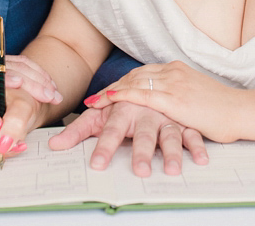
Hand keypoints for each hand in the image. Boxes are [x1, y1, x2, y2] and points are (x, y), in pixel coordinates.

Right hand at [0, 54, 61, 128]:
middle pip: (16, 65)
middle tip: (56, 93)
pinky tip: (16, 84)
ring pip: (5, 70)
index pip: (17, 65)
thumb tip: (4, 111)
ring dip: (28, 81)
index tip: (54, 88)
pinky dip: (3, 79)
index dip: (37, 75)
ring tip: (44, 92)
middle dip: (39, 79)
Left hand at [48, 102, 207, 176]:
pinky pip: (193, 133)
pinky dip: (197, 145)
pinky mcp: (188, 119)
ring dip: (172, 152)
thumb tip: (54, 145)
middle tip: (139, 171)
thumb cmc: (135, 102)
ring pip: (170, 133)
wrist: (169, 82)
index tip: (97, 164)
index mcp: (126, 106)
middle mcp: (147, 109)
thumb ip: (82, 128)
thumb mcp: (107, 114)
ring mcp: (169, 114)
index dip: (105, 146)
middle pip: (144, 133)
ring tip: (171, 170)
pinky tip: (199, 160)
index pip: (112, 128)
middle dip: (141, 152)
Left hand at [83, 62, 254, 144]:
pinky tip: (108, 101)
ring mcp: (172, 83)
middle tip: (95, 99)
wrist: (242, 110)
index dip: (123, 83)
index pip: (142, 73)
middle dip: (112, 87)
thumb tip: (169, 105)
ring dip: (111, 93)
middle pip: (133, 76)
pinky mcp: (173, 98)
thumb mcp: (198, 97)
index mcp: (178, 70)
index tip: (108, 92)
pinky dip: (121, 96)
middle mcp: (172, 72)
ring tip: (94, 103)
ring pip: (133, 83)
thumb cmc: (224, 110)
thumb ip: (180, 96)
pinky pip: (140, 94)